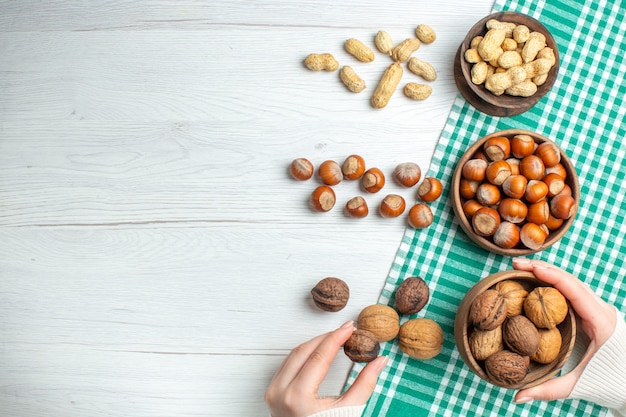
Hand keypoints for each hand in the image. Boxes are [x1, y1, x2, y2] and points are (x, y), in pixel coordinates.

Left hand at [265, 320, 387, 416]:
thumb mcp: (349, 412)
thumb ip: (365, 384)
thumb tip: (380, 360)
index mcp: (298, 397)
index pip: (319, 357)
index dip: (336, 338)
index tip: (349, 327)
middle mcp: (280, 392)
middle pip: (304, 351)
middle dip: (326, 337)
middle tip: (345, 330)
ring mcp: (273, 392)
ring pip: (294, 355)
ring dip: (315, 344)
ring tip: (335, 338)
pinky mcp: (271, 392)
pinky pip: (288, 364)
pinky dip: (304, 354)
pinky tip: (319, 351)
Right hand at [512, 258, 616, 402]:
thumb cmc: (613, 382)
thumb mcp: (579, 385)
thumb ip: (548, 390)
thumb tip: (516, 397)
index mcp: (601, 321)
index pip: (573, 289)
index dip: (550, 275)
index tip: (528, 267)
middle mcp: (601, 310)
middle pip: (570, 280)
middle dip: (542, 269)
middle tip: (516, 264)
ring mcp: (598, 310)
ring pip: (571, 283)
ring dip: (548, 273)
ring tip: (522, 269)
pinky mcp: (594, 313)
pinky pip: (572, 292)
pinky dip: (554, 283)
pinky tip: (537, 283)